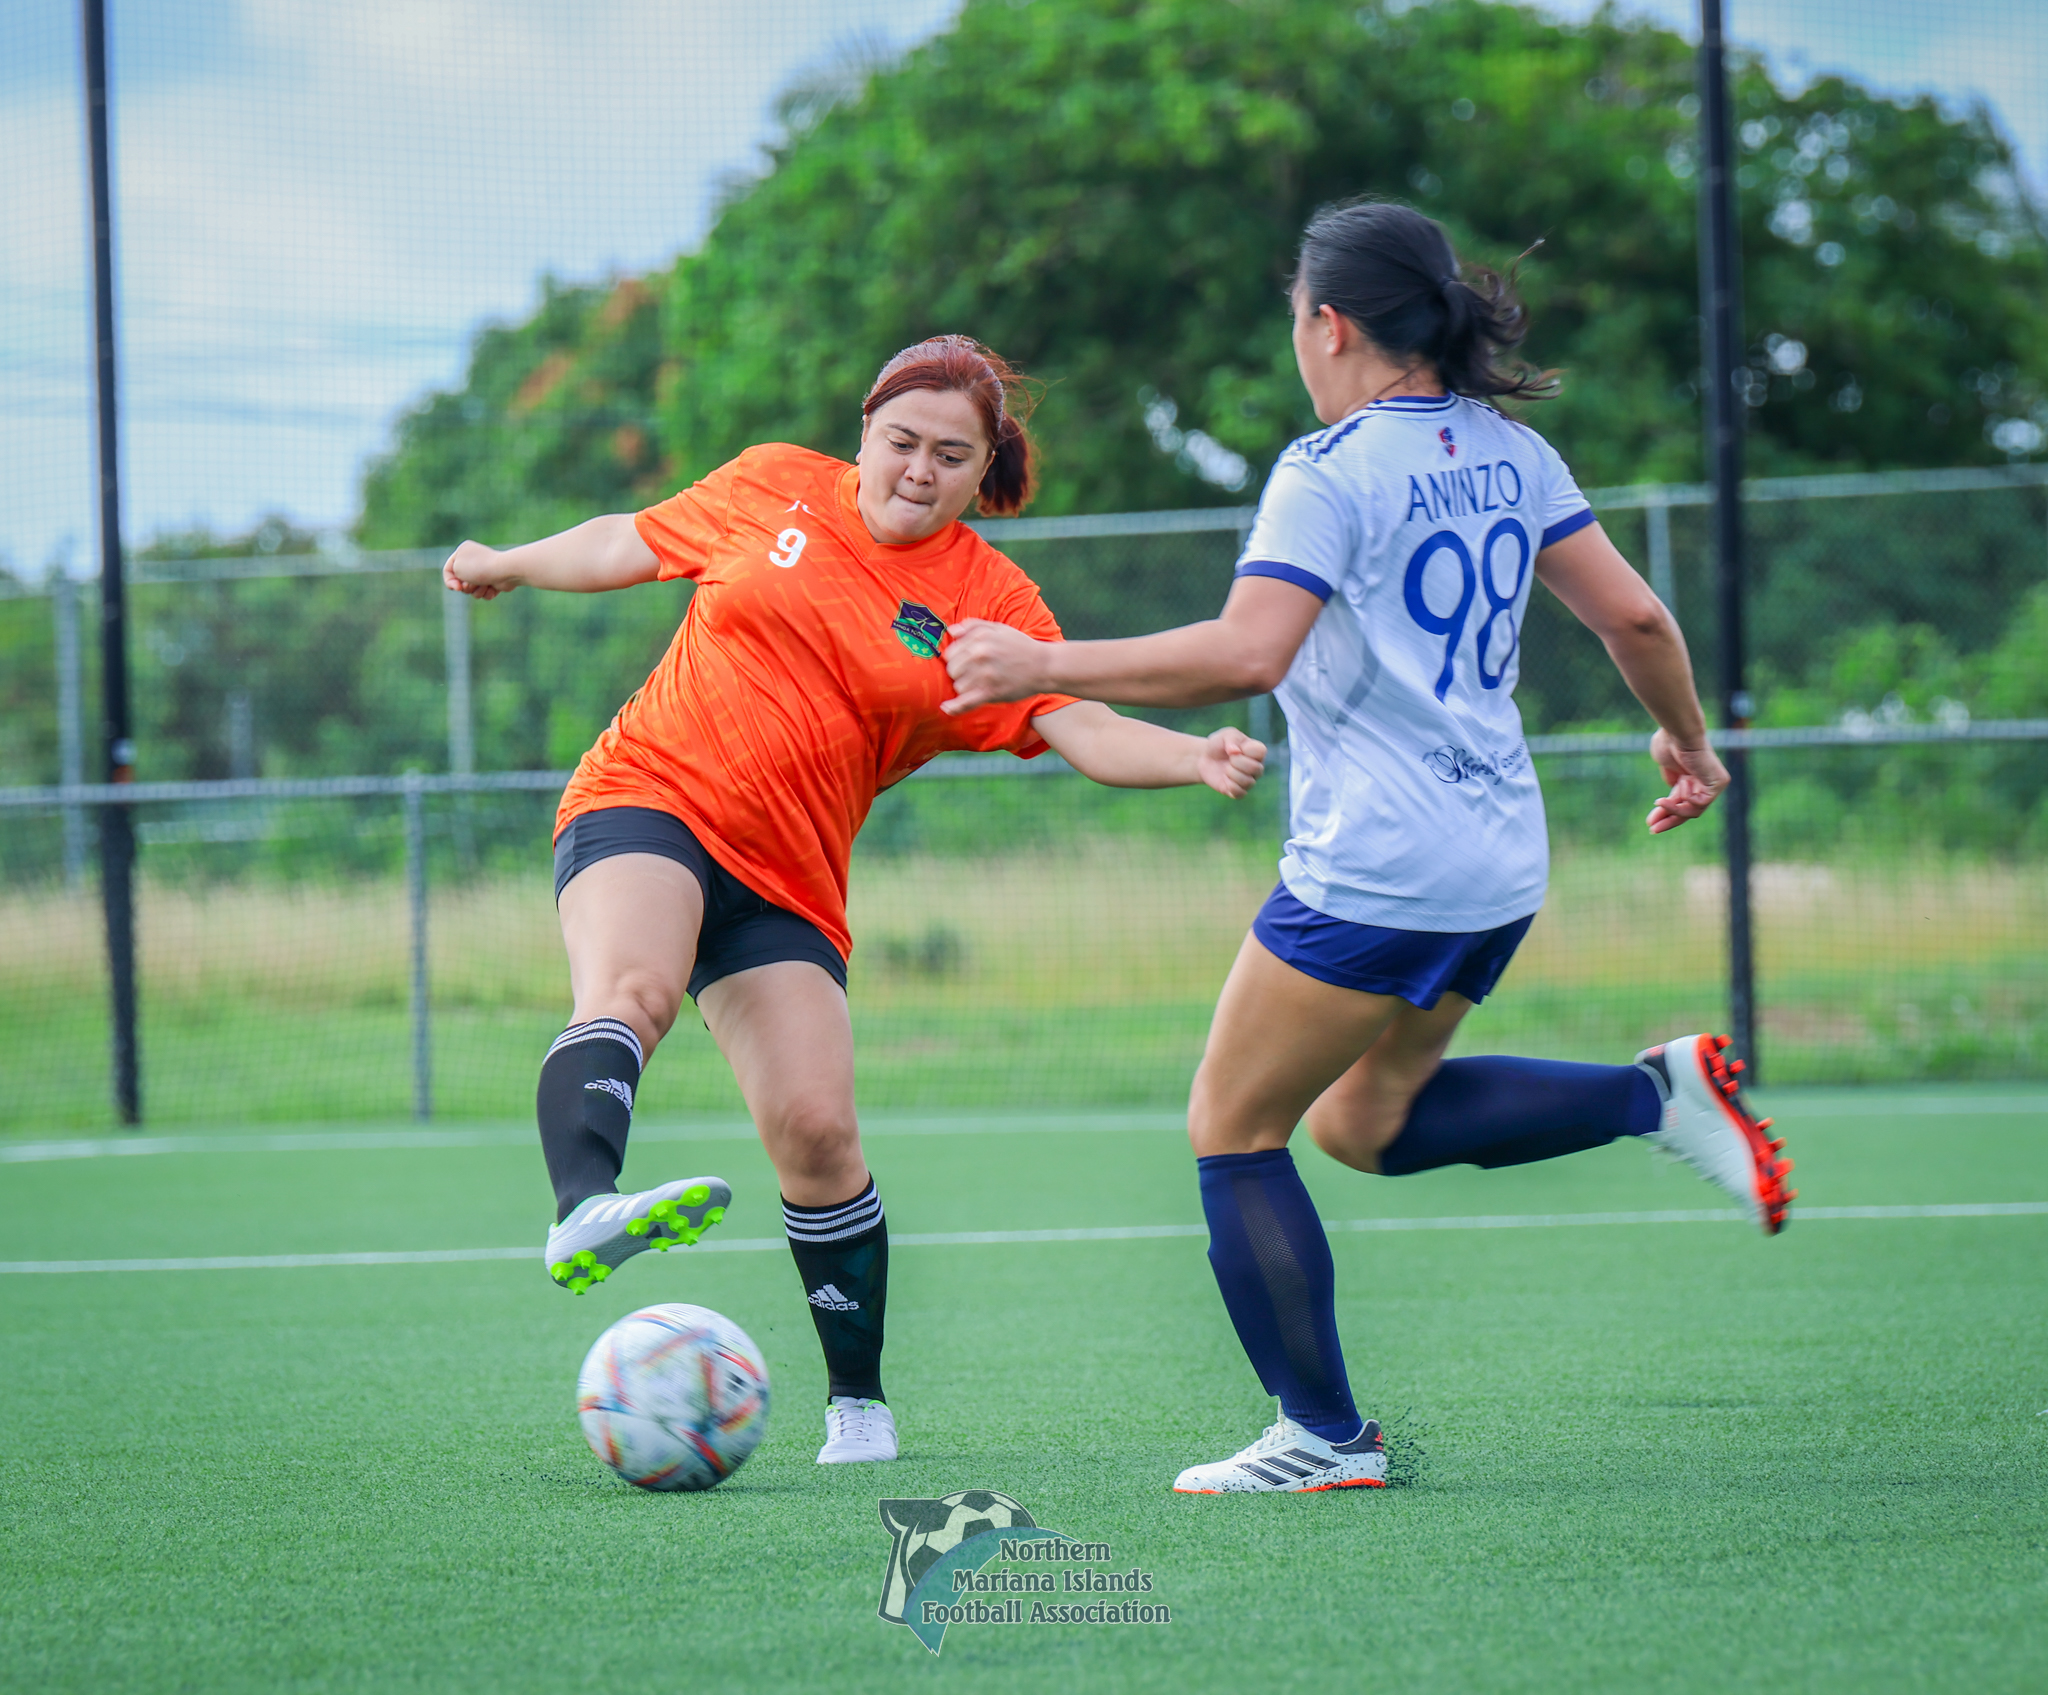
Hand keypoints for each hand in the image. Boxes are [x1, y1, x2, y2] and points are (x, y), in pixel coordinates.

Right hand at [444, 540, 510, 599]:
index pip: (448, 570)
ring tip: (485, 585)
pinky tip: (493, 588)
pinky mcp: (494, 581)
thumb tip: (465, 583)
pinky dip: (487, 593)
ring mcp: (485, 570)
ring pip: (473, 589)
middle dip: (465, 587)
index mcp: (463, 551)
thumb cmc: (479, 567)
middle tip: (471, 584)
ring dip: (477, 591)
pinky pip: (484, 592)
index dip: (449, 581)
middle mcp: (474, 560)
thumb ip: (452, 574)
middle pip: (461, 582)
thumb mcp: (457, 568)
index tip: (457, 588)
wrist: (505, 571)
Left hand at [942, 618, 1056, 713]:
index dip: (957, 659)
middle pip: (952, 670)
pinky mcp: (991, 692)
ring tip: (979, 685)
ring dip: (966, 688)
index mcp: (980, 637)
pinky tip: (946, 708)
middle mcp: (980, 654)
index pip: (950, 652)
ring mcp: (985, 674)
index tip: (967, 662)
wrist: (1045, 666)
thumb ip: (974, 626)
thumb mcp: (999, 628)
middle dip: (959, 673)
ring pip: (958, 686)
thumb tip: (952, 631)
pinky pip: (965, 702)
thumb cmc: (1021, 646)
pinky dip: (955, 707)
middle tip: (974, 674)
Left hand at [1197, 727, 1266, 798]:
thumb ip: (1232, 739)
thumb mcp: (1225, 735)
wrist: (1204, 758)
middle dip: (1237, 762)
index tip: (1236, 748)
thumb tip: (1235, 752)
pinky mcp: (1239, 792)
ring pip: (1248, 782)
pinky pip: (1240, 793)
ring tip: (1226, 769)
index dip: (1247, 750)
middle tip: (1229, 759)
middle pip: (1256, 768)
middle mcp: (1257, 767)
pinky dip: (1230, 786)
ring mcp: (1249, 780)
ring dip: (1232, 773)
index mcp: (1257, 751)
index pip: (1262, 751)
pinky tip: (1225, 779)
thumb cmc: (1218, 744)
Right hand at [1646, 728, 1727, 832]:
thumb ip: (1670, 779)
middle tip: (1652, 829)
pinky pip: (1701, 803)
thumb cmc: (1669, 742)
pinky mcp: (1718, 784)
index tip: (1650, 823)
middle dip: (1669, 820)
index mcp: (1690, 777)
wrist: (1678, 733)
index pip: (1680, 803)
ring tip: (1659, 804)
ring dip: (1674, 810)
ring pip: (1693, 810)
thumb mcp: (1665, 765)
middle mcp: (1702, 782)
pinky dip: (1688, 801)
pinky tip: (1681, 789)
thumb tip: (1670, 796)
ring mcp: (1712, 784)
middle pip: (1688, 810)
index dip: (1665, 813)